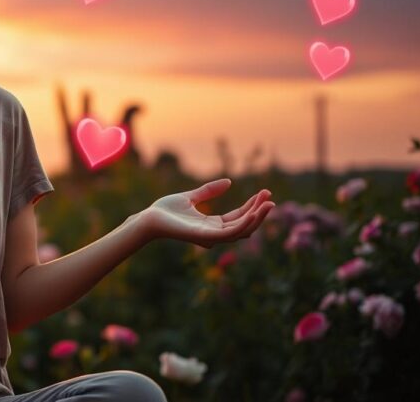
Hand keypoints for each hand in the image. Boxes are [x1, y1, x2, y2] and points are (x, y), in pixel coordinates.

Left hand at [136, 179, 273, 247]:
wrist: (149, 218)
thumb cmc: (165, 210)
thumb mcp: (191, 197)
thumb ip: (209, 191)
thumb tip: (229, 182)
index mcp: (212, 225)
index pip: (238, 217)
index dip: (252, 206)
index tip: (264, 193)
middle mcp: (214, 233)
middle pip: (244, 224)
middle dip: (259, 211)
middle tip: (270, 196)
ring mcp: (210, 237)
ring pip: (242, 231)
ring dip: (257, 218)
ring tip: (269, 204)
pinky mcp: (205, 237)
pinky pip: (229, 234)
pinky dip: (243, 224)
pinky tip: (253, 213)